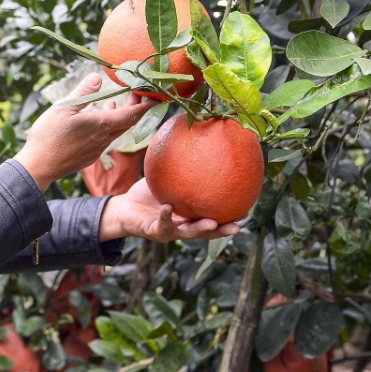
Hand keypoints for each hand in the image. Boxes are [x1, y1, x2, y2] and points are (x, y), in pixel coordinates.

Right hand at [16, 73, 155, 190]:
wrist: (39, 167)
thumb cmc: (49, 136)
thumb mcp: (63, 108)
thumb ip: (83, 93)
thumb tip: (97, 77)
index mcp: (101, 125)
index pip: (132, 114)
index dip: (145, 105)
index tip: (156, 96)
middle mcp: (104, 139)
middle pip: (127, 122)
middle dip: (135, 107)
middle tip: (136, 92)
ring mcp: (97, 149)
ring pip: (116, 131)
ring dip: (120, 116)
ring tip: (116, 101)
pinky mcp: (89, 156)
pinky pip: (105, 138)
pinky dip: (108, 126)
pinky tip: (97, 119)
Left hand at [99, 178, 240, 242]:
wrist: (125, 208)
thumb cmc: (149, 192)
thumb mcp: (167, 177)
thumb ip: (179, 165)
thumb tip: (194, 138)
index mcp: (191, 215)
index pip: (215, 216)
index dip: (229, 215)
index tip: (245, 210)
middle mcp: (184, 225)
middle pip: (208, 231)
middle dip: (222, 229)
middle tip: (237, 225)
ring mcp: (171, 230)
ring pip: (188, 233)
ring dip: (200, 229)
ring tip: (211, 223)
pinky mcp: (154, 231)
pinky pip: (162, 224)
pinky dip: (166, 216)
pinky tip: (169, 207)